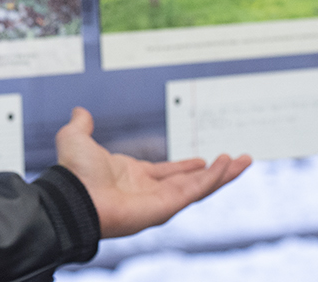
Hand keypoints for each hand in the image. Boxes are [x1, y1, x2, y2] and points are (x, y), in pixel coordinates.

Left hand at [55, 107, 250, 237]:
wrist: (74, 195)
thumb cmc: (73, 174)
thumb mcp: (76, 139)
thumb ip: (81, 125)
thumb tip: (79, 111)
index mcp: (133, 176)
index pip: (168, 173)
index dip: (186, 167)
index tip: (202, 160)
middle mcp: (149, 190)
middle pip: (191, 182)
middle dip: (216, 172)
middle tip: (236, 160)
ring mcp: (160, 200)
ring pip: (200, 187)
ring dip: (223, 174)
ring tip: (244, 161)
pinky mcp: (167, 207)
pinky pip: (196, 190)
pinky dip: (214, 178)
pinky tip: (227, 165)